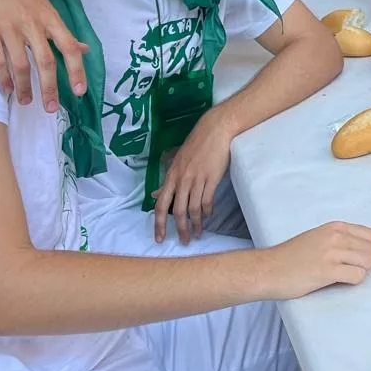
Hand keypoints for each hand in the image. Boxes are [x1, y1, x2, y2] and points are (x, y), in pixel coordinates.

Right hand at [0, 0, 89, 109]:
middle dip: (49, 88)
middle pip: (45, 61)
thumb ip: (63, 32)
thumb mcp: (46, 8)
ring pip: (20, 64)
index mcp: (50, 18)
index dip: (76, 70)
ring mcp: (9, 28)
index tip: (79, 91)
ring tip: (27, 102)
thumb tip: (84, 49)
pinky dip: (2, 78)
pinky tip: (6, 90)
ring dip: (24, 87)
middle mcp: (32, 24)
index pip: (69, 47)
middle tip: (51, 108)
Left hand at [152, 112, 232, 243]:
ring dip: (196, 224)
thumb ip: (167, 181)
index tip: (160, 238)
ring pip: (194, 208)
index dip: (159, 224)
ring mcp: (197, 179)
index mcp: (171, 176)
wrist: (215, 130)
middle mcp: (182, 179)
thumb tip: (155, 194)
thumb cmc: (196, 145)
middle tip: (184, 241)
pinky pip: (207, 200)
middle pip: (178, 211)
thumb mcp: (177, 161)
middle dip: (180, 229)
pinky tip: (209, 216)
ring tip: (199, 233)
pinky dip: (208, 211)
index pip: (161, 205)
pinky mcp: (211, 177)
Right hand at [263, 221, 370, 297]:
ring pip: (368, 262)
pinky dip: (353, 282)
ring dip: (360, 272)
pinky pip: (358, 276)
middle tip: (349, 270)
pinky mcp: (328, 271)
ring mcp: (332, 253)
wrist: (268, 269)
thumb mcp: (316, 238)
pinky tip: (339, 282)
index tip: (354, 258)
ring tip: (344, 276)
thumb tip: (357, 250)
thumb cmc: (289, 257)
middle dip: (364, 263)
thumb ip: (337, 239)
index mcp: (334, 227)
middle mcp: (336, 236)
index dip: (365, 250)